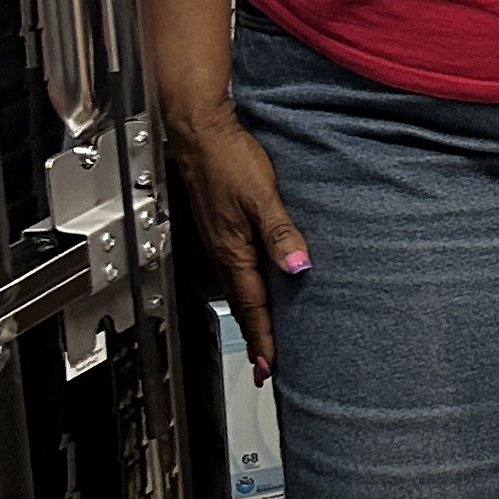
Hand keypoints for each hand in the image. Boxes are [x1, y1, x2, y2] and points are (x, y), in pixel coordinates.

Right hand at [162, 98, 309, 371]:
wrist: (200, 132)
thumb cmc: (227, 158)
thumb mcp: (262, 196)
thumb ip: (281, 233)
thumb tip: (299, 266)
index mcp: (233, 249)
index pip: (251, 305)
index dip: (262, 337)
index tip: (269, 366)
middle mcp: (223, 251)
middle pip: (242, 304)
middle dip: (255, 337)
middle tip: (266, 366)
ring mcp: (220, 240)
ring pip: (238, 289)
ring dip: (251, 316)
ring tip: (264, 337)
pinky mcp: (221, 228)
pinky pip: (235, 271)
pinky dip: (246, 291)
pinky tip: (257, 287)